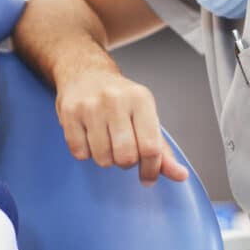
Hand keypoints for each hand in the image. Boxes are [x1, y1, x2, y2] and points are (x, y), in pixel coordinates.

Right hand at [55, 68, 187, 183]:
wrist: (85, 72)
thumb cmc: (120, 99)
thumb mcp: (146, 116)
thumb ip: (162, 149)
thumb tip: (179, 175)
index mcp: (140, 99)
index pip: (150, 147)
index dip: (151, 169)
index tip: (148, 176)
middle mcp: (115, 100)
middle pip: (126, 157)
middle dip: (126, 162)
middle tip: (124, 150)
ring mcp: (90, 106)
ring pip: (102, 159)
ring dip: (106, 158)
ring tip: (106, 141)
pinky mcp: (69, 114)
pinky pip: (80, 153)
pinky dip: (86, 152)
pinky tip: (89, 136)